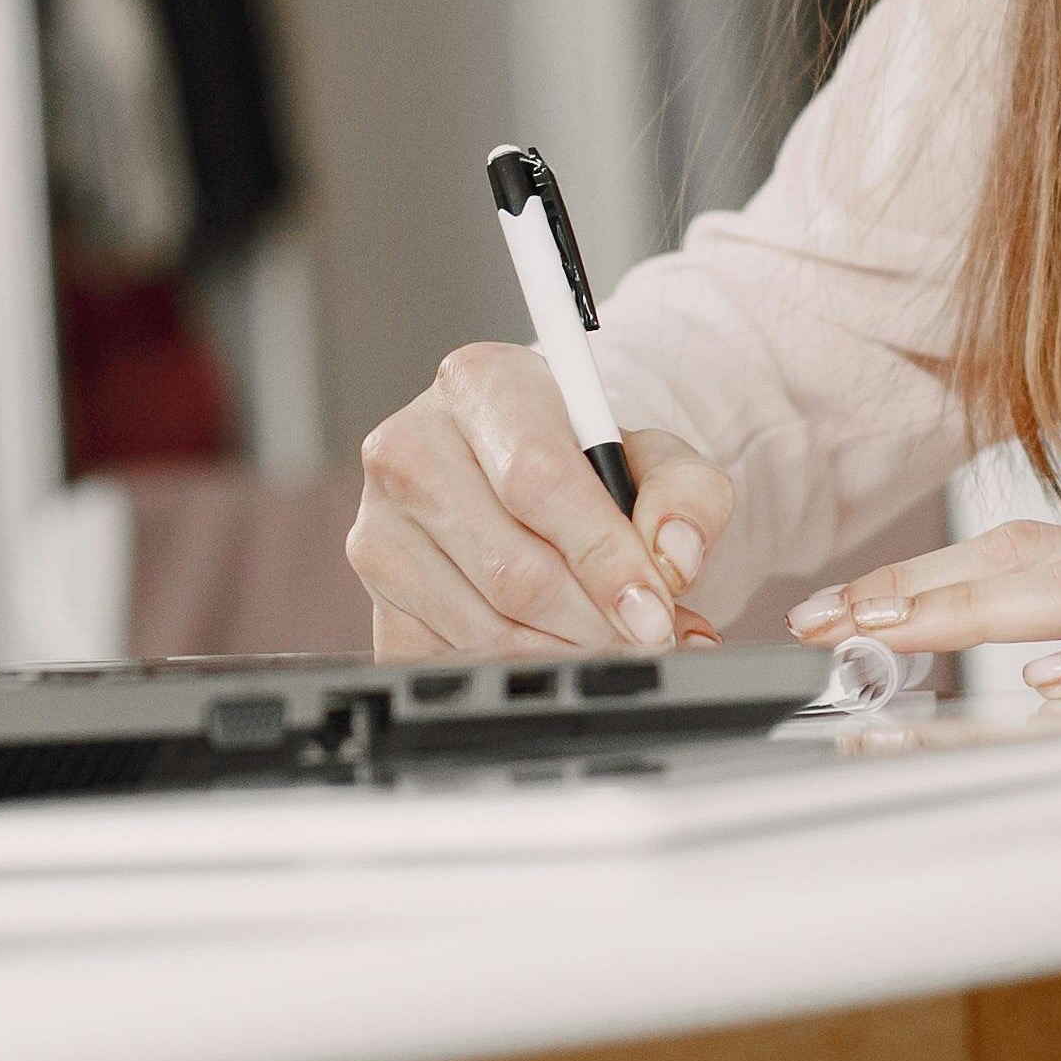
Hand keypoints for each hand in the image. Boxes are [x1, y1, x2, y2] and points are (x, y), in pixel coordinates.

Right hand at [348, 343, 734, 657]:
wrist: (522, 472)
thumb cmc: (582, 459)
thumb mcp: (654, 454)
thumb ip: (686, 493)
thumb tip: (674, 556)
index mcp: (479, 385)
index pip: (536, 479)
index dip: (602, 555)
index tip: (652, 607)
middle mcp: (410, 448)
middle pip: (511, 568)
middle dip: (595, 622)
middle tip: (648, 637)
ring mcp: (380, 527)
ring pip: (482, 627)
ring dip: (566, 654)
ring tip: (617, 643)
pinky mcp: (373, 595)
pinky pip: (448, 662)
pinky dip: (520, 675)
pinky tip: (562, 655)